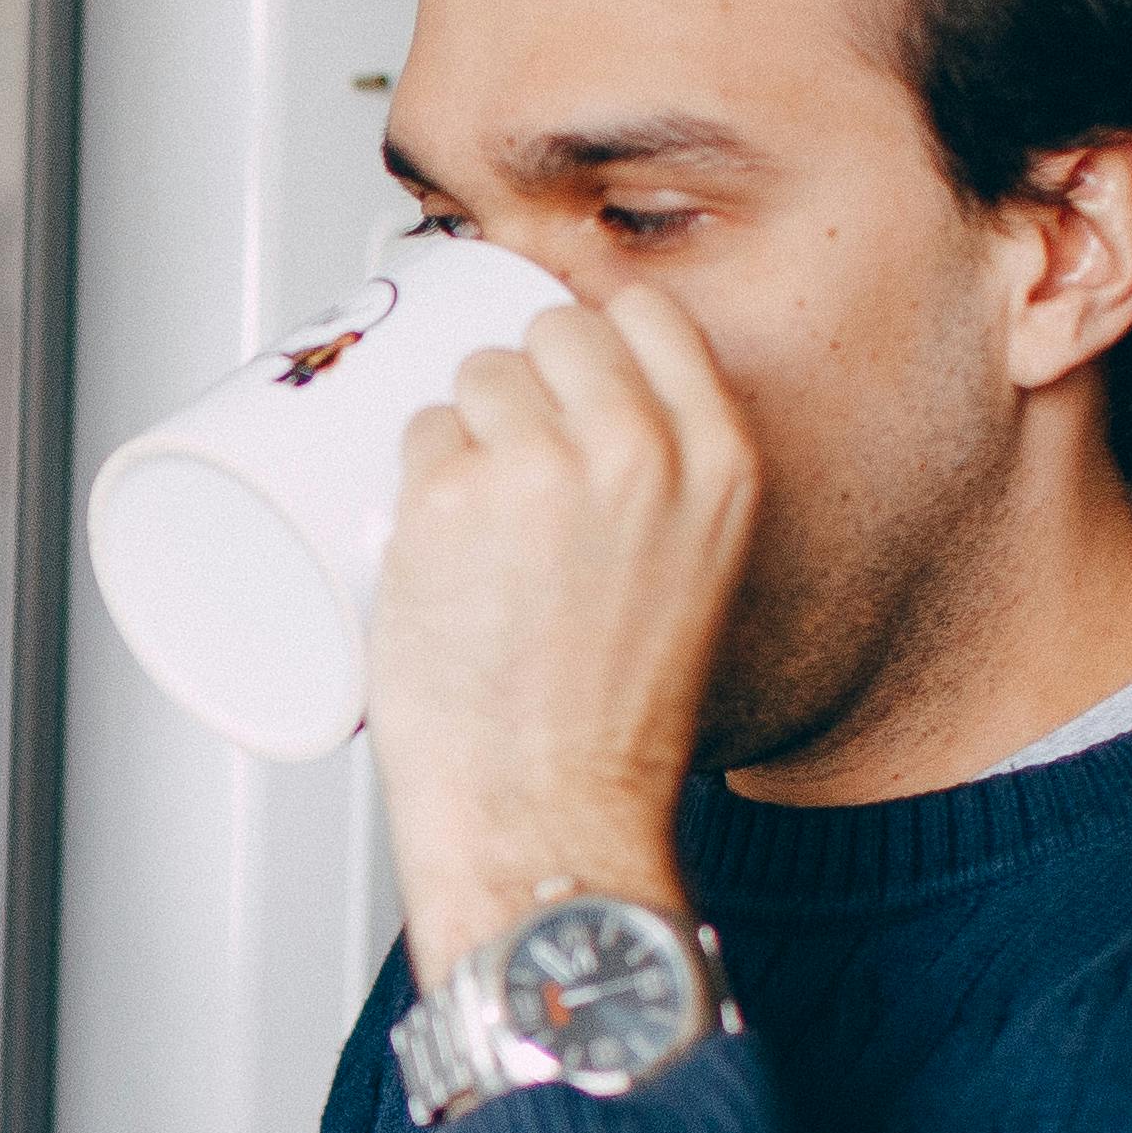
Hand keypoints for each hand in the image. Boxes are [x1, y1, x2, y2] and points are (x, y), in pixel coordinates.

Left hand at [372, 283, 755, 975]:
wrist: (553, 816)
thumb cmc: (613, 729)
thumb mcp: (695, 579)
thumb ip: (666, 491)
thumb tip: (589, 426)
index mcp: (716, 463)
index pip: (644, 315)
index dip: (589, 334)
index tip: (559, 366)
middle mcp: (636, 447)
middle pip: (551, 330)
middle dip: (518, 378)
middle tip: (504, 465)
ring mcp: (536, 463)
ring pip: (475, 374)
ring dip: (460, 427)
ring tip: (474, 526)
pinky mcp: (448, 496)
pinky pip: (418, 434)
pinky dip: (414, 479)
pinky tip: (435, 546)